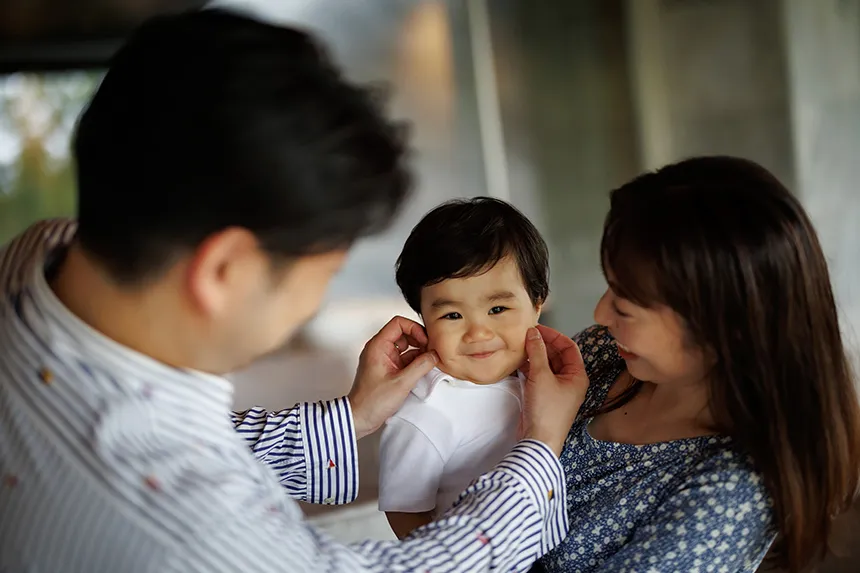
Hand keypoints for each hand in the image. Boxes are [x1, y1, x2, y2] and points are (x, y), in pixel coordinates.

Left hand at [349, 316, 437, 438]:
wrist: (360, 418)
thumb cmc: (371, 401)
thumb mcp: (401, 383)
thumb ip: (421, 366)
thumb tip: (434, 355)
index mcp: (378, 346)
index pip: (398, 323)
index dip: (415, 329)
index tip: (425, 341)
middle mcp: (379, 349)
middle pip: (403, 334)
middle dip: (419, 340)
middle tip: (431, 351)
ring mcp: (384, 359)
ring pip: (405, 347)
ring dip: (419, 352)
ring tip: (430, 361)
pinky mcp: (388, 369)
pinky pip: (404, 359)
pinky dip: (415, 362)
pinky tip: (424, 369)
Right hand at [520, 325, 588, 456]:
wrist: (538, 441)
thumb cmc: (547, 411)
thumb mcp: (541, 376)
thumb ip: (537, 352)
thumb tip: (533, 333)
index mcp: (577, 376)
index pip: (569, 347)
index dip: (553, 335)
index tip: (536, 329)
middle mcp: (569, 381)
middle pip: (557, 355)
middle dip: (542, 344)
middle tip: (525, 336)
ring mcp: (556, 389)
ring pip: (546, 365)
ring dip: (534, 355)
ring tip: (519, 346)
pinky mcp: (544, 396)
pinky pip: (538, 375)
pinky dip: (529, 367)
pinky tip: (517, 362)